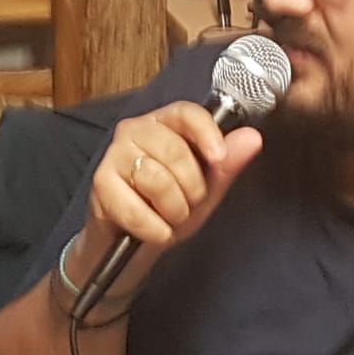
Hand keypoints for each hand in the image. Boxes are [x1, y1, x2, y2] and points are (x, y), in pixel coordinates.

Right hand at [69, 101, 262, 296]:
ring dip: (172, 210)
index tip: (219, 158)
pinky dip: (153, 228)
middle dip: (191, 189)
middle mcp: (135, 130)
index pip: (186, 113)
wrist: (133, 241)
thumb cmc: (169, 205)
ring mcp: (114, 155)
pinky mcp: (100, 184)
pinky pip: (135, 208)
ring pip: (156, 180)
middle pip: (174, 150)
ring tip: (170, 216)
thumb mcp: (206, 187)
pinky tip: (156, 231)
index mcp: (164, 122)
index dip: (206, 133)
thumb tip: (252, 138)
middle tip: (189, 204)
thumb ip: (228, 163)